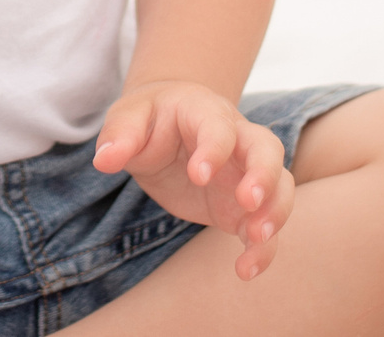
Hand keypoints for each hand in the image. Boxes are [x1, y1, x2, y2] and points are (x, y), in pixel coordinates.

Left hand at [92, 79, 294, 279]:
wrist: (167, 125)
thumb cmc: (150, 118)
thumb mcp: (128, 118)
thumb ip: (120, 136)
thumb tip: (104, 159)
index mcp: (205, 113)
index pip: (218, 127)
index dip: (213, 149)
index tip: (198, 174)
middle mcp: (237, 140)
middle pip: (267, 150)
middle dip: (264, 176)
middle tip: (249, 202)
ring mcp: (245, 174)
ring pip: (280, 186)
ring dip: (275, 211)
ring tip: (256, 238)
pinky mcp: (243, 206)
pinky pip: (265, 225)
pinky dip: (263, 248)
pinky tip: (245, 270)